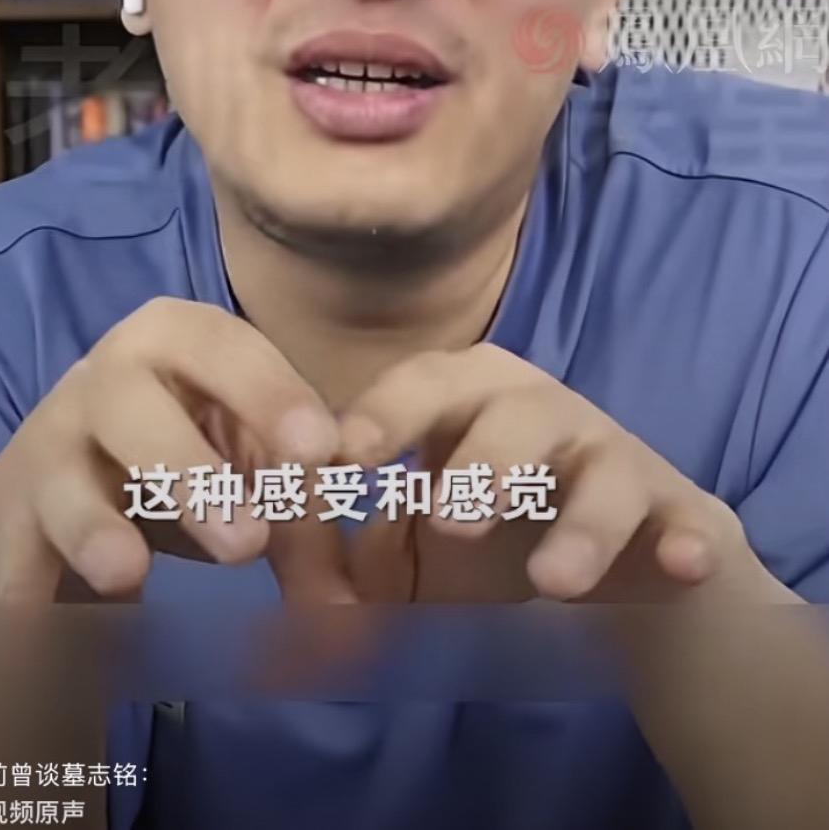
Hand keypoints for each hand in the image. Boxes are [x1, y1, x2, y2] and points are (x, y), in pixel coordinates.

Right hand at [0, 301, 351, 605]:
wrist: (64, 478)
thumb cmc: (186, 454)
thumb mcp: (249, 467)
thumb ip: (302, 519)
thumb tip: (349, 608)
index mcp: (173, 340)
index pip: (220, 345)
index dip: (269, 392)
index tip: (321, 452)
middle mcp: (101, 378)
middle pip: (128, 404)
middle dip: (186, 470)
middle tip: (248, 542)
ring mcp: (44, 445)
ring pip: (59, 478)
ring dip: (92, 527)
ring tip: (127, 573)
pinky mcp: (1, 515)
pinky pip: (11, 558)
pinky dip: (29, 597)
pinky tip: (53, 635)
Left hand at [337, 347, 757, 605]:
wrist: (622, 584)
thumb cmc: (493, 549)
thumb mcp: (409, 561)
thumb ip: (344, 570)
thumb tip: (290, 591)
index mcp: (468, 404)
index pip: (425, 382)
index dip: (387, 412)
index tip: (348, 457)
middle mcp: (543, 414)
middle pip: (516, 410)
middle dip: (482, 460)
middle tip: (448, 517)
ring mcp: (615, 460)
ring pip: (604, 468)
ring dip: (579, 520)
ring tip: (554, 579)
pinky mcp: (676, 513)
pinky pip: (685, 519)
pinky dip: (683, 539)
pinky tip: (680, 564)